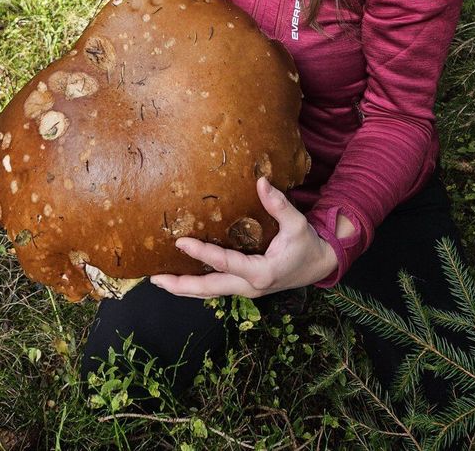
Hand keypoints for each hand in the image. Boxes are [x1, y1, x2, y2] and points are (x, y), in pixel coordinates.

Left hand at [149, 177, 337, 298]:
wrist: (319, 265)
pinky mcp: (244, 287)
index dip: (202, 253)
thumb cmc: (307, 244)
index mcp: (261, 272)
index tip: (181, 242)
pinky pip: (216, 288)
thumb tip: (261, 181)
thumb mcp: (297, 223)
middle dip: (181, 285)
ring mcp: (246, 290)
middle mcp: (250, 286)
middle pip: (209, 289)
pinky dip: (196, 285)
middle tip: (155, 278)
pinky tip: (181, 277)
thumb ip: (279, 204)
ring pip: (209, 293)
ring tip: (159, 280)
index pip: (225, 263)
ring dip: (184, 288)